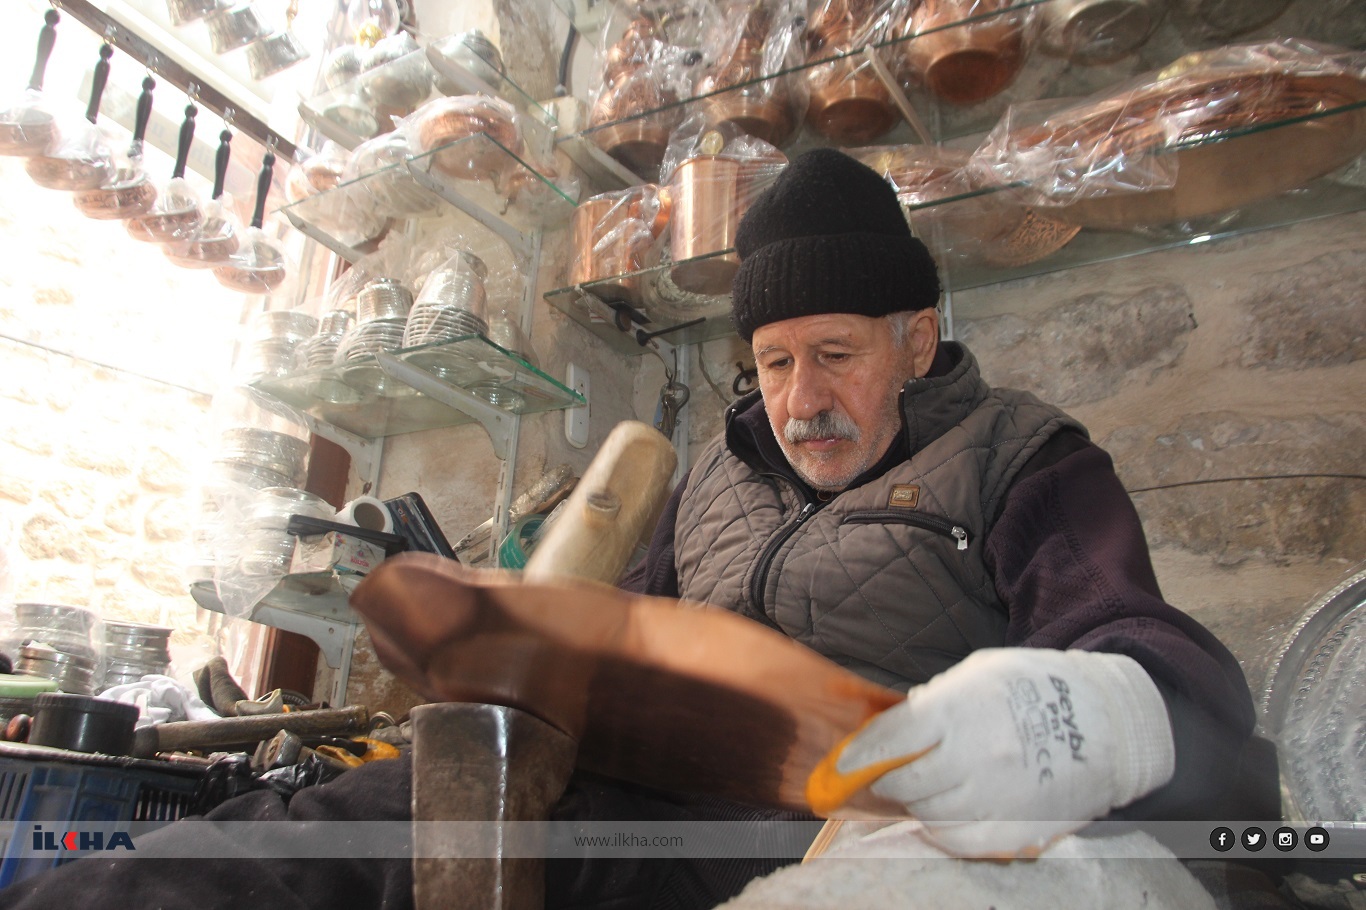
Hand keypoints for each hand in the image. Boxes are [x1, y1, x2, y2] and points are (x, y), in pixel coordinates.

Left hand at [830, 648, 1174, 856]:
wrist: (1110, 722)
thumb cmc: (1037, 687)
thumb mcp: (978, 673)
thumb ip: (931, 702)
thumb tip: (888, 730)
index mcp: (960, 710)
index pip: (890, 739)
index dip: (859, 755)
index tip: (841, 764)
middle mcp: (974, 756)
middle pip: (905, 782)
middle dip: (890, 778)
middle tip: (893, 771)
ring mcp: (996, 798)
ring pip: (928, 813)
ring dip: (919, 800)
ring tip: (934, 783)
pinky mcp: (1015, 830)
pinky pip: (957, 842)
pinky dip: (943, 830)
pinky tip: (951, 810)